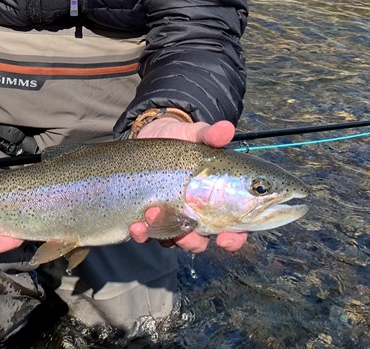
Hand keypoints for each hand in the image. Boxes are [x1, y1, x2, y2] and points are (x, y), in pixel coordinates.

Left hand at [128, 118, 247, 253]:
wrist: (150, 135)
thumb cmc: (181, 138)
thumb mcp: (196, 134)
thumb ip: (211, 135)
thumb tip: (227, 128)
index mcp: (217, 201)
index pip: (233, 229)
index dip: (233, 239)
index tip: (225, 239)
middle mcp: (196, 215)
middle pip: (201, 241)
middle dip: (192, 241)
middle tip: (185, 230)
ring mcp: (172, 218)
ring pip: (173, 240)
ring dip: (165, 234)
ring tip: (152, 214)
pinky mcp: (149, 217)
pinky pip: (147, 235)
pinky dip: (142, 234)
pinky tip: (136, 225)